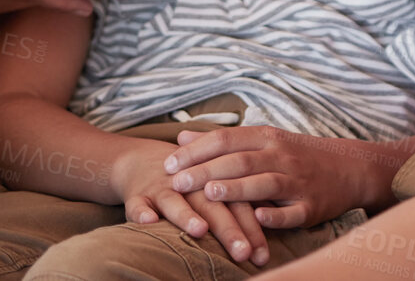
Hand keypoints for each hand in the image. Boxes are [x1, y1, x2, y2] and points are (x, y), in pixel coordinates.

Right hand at [112, 139, 269, 264]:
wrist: (144, 160)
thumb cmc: (191, 182)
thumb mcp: (216, 187)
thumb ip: (240, 205)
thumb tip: (276, 227)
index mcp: (215, 181)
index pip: (238, 205)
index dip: (252, 229)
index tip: (263, 254)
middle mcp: (191, 184)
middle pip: (213, 205)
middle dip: (229, 230)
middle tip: (243, 253)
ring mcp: (163, 188)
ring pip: (176, 202)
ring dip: (187, 215)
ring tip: (201, 230)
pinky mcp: (138, 194)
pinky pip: (138, 204)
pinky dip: (141, 212)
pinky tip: (149, 221)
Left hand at [163, 125, 392, 226]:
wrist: (351, 168)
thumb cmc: (299, 155)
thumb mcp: (265, 140)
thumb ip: (224, 141)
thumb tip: (182, 137)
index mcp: (268, 138)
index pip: (227, 140)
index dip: (197, 151)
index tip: (169, 163)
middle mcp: (282, 156)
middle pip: (240, 161)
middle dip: (207, 171)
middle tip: (177, 182)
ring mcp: (298, 181)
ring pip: (264, 183)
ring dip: (237, 188)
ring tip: (210, 193)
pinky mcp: (312, 206)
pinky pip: (293, 211)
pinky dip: (276, 215)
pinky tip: (259, 219)